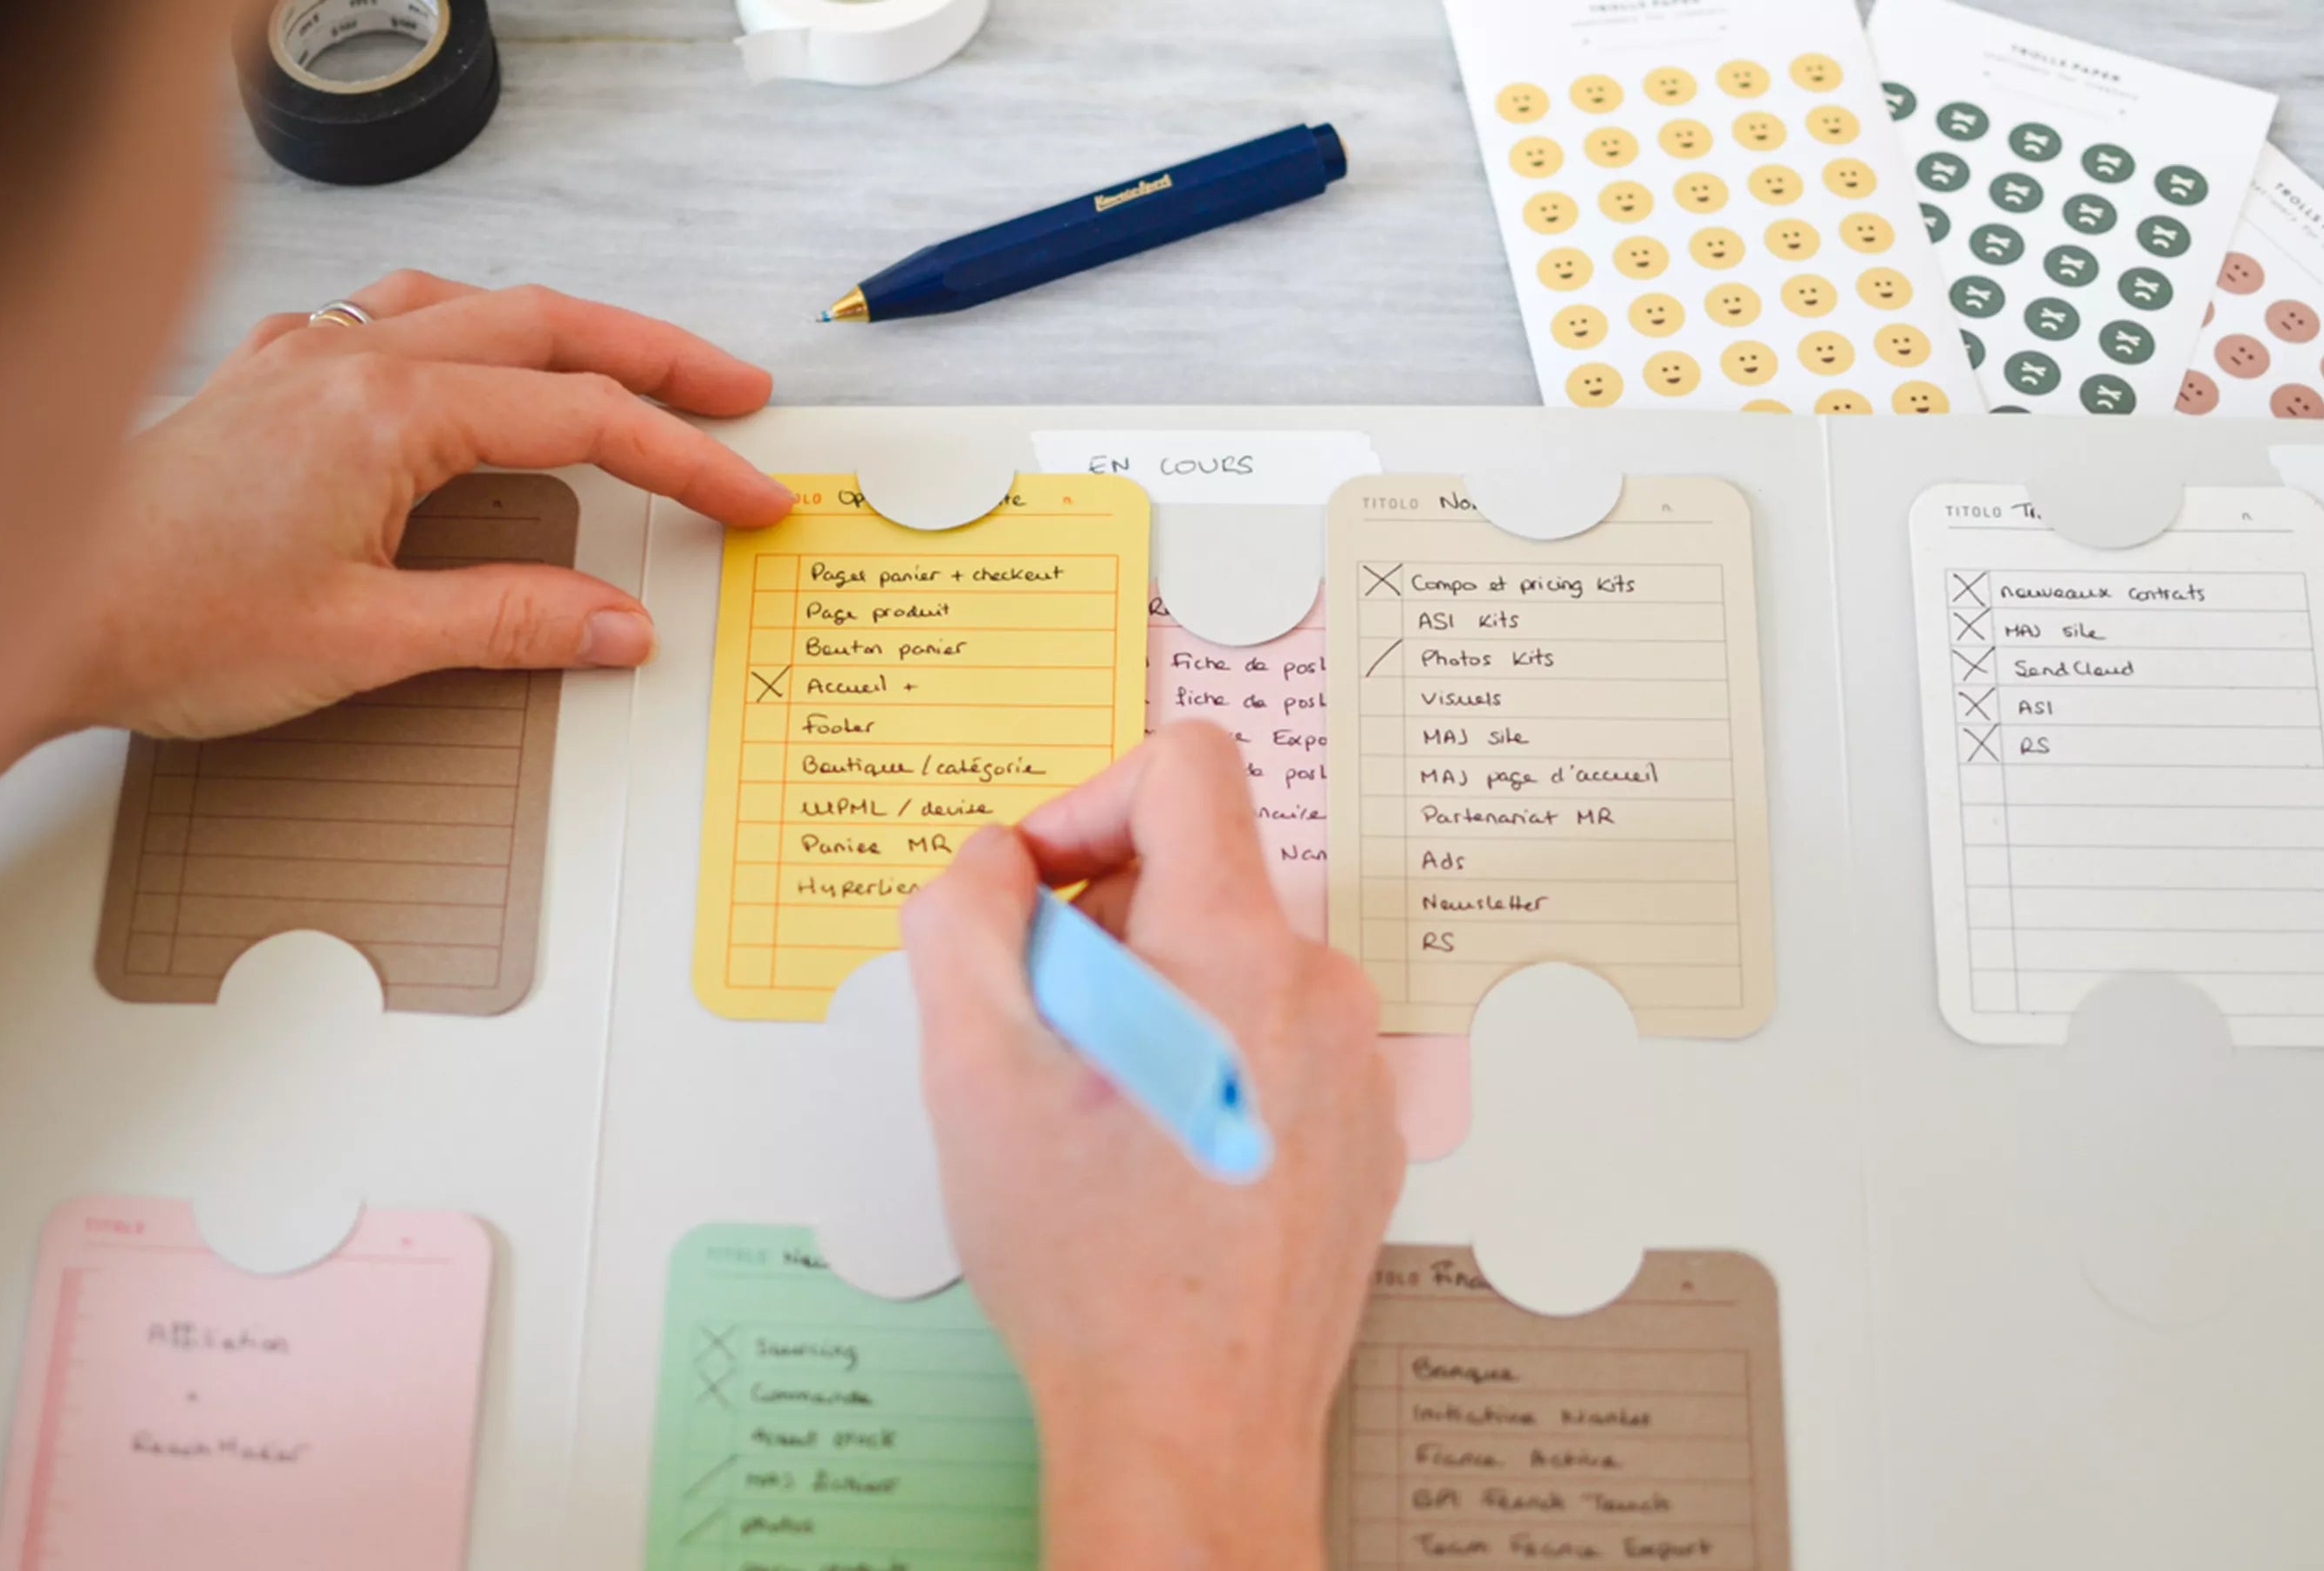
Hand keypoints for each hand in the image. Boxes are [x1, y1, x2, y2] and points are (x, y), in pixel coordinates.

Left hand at [63, 274, 795, 738]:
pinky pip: (386, 316)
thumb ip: (509, 623)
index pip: (581, 419)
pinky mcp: (263, 379)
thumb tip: (618, 625)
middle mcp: (347, 357)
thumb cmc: (165, 622)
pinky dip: (459, 328)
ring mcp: (300, 355)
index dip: (683, 459)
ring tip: (626, 365)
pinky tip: (462, 360)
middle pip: (546, 325)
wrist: (27, 612)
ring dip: (563, 330)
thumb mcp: (364, 643)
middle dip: (656, 359)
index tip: (746, 496)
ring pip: (468, 304)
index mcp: (389, 410)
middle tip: (735, 395)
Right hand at [900, 722, 1403, 1570]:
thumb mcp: (971, 1063)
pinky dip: (1201, 1070)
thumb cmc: (1091, 1263)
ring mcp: (1353, 1069)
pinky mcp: (1359, 1137)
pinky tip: (1152, 1166)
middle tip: (1043, 1037)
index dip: (1085, 803)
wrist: (1189, 1421)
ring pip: (1229, 971)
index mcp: (1237, 948)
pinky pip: (1270, 1048)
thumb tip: (996, 863)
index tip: (1040, 891)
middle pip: (1198, 878)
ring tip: (1094, 1118)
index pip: (1186, 769)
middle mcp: (1318, 991)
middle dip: (1102, 931)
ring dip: (1149, 1008)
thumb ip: (964, 916)